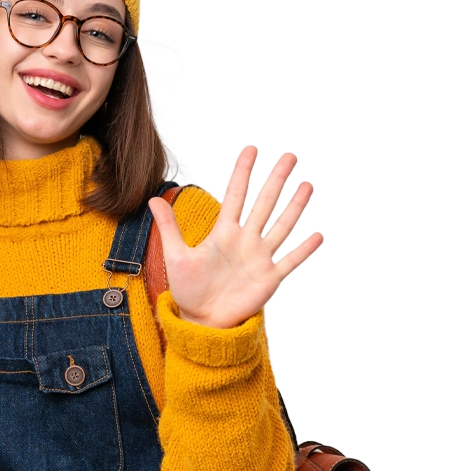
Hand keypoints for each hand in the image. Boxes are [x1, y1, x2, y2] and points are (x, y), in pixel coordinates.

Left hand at [148, 147, 323, 328]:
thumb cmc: (189, 288)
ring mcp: (258, 257)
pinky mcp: (268, 278)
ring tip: (307, 186)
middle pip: (264, 204)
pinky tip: (316, 236)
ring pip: (280, 227)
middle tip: (290, 156)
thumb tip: (153, 198)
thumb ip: (169, 227)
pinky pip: (289, 261)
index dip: (242, 173)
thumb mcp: (176, 256)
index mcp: (223, 232)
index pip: (235, 195)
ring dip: (294, 207)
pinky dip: (303, 250)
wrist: (201, 319)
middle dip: (276, 180)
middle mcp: (244, 240)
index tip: (251, 150)